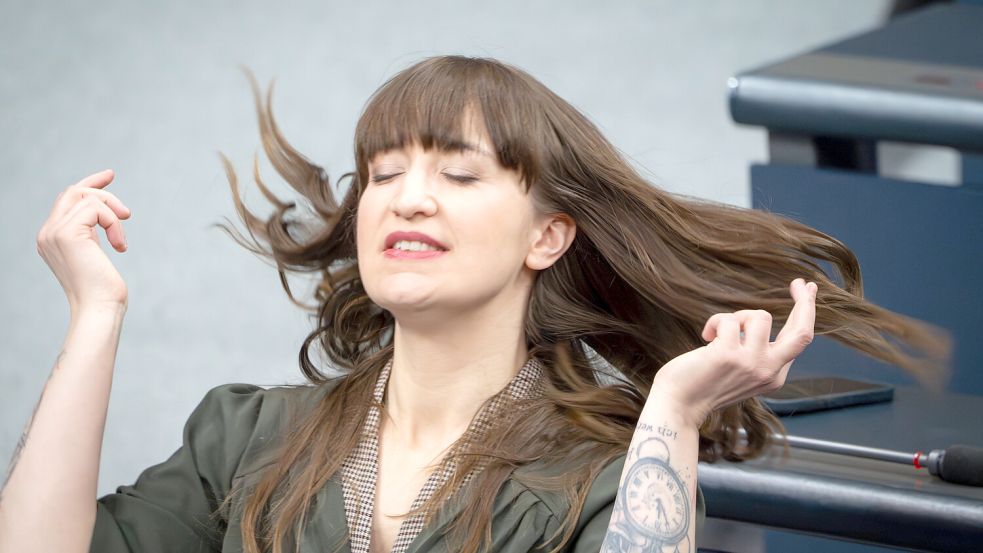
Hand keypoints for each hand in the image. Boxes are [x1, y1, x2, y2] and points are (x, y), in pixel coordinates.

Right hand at [36, 169, 131, 311]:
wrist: (99, 309)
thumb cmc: (103, 290)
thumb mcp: (95, 255)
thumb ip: (92, 234)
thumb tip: (109, 214)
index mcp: (51, 238)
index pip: (66, 200)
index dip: (89, 184)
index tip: (109, 175)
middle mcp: (47, 233)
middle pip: (73, 192)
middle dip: (101, 191)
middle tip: (127, 213)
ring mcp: (53, 232)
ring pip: (88, 198)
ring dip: (114, 216)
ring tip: (120, 243)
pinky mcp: (67, 233)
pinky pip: (97, 209)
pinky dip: (114, 224)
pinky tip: (119, 247)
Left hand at [646, 278, 817, 426]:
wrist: (679, 406)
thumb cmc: (704, 384)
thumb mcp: (742, 372)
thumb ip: (758, 352)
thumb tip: (761, 321)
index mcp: (774, 376)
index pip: (800, 340)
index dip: (805, 312)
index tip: (806, 290)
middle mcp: (769, 371)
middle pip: (803, 332)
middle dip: (806, 302)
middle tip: (801, 283)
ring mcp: (751, 363)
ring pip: (760, 317)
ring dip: (736, 316)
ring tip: (718, 332)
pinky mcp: (729, 355)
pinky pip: (729, 320)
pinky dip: (715, 321)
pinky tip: (706, 336)